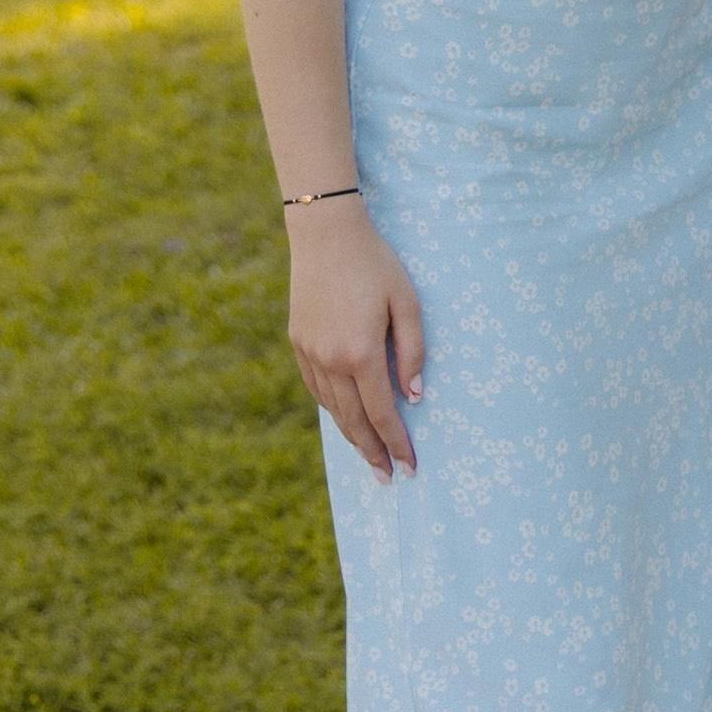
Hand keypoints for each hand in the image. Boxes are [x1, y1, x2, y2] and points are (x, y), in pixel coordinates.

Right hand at [288, 201, 424, 480]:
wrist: (325, 234)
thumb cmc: (376, 264)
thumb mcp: (408, 303)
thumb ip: (413, 353)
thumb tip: (412, 398)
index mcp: (361, 353)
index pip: (382, 414)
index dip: (397, 444)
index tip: (409, 468)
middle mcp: (330, 360)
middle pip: (353, 421)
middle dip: (372, 453)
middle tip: (387, 478)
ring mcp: (309, 353)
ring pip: (332, 408)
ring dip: (351, 435)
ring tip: (369, 455)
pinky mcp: (298, 342)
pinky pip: (316, 388)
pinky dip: (333, 408)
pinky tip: (345, 417)